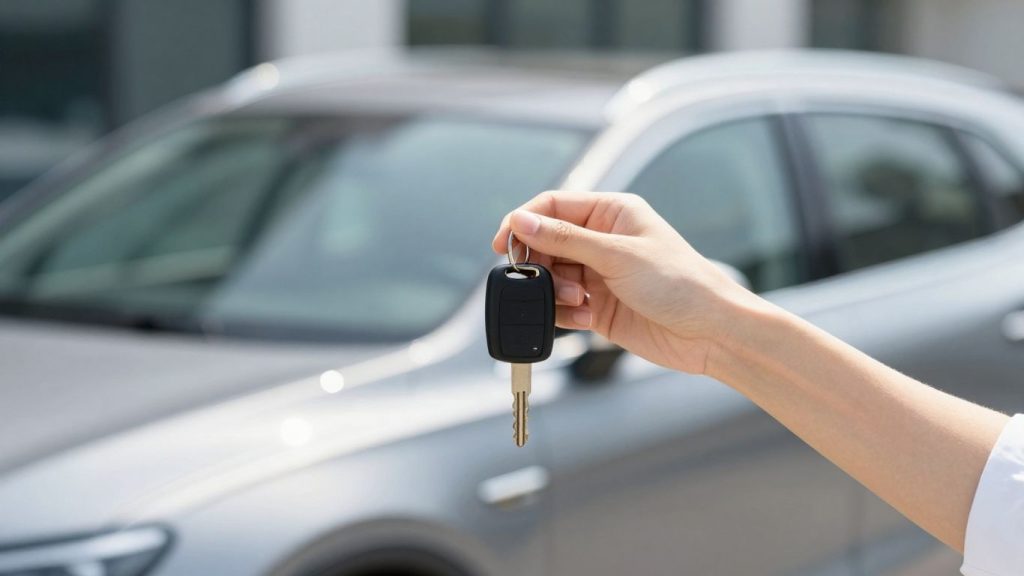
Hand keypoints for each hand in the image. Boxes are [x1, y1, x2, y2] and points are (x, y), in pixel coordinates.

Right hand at [492, 191, 757, 374]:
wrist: (710, 332)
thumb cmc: (680, 283)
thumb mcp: (618, 256)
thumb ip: (566, 239)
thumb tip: (521, 221)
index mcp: (612, 213)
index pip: (553, 206)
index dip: (524, 221)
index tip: (504, 242)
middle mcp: (603, 241)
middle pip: (547, 243)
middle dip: (539, 263)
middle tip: (541, 280)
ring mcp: (600, 275)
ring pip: (552, 276)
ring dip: (554, 291)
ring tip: (576, 302)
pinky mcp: (598, 307)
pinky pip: (563, 306)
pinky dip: (565, 313)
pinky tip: (584, 318)